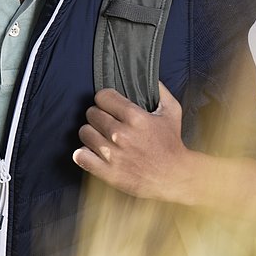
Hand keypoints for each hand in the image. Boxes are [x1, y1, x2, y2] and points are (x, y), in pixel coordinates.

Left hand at [73, 83, 198, 204]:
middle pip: (91, 113)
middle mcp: (121, 134)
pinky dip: (83, 154)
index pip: (102, 97)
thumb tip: (150, 77)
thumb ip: (160, 91)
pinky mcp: (107, 172)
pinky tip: (92, 153)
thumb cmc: (172, 144)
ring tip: (100, 137)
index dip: (105, 99)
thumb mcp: (172, 112)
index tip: (108, 105)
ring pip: (84, 133)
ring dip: (91, 134)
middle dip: (98, 116)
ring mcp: (112, 154)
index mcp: (135, 118)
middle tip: (106, 122)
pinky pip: (80, 156)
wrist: (174, 177)